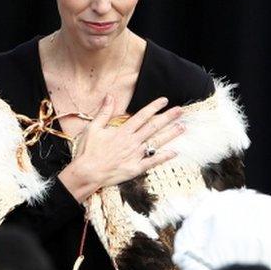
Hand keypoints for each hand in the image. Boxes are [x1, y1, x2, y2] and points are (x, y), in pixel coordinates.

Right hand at [58, 95, 184, 202]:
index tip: (164, 100)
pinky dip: (164, 157)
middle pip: (153, 127)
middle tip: (180, 110)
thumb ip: (104, 112)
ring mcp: (135, 155)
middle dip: (168, 117)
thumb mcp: (93, 128)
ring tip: (182, 127)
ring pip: (156, 142)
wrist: (87, 173)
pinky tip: (174, 152)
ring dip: (170, 134)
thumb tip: (110, 96)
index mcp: (123, 131)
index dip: (154, 107)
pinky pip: (153, 161)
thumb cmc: (88, 151)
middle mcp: (132, 141)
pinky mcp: (136, 168)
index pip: (142, 116)